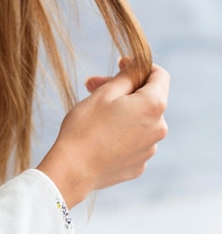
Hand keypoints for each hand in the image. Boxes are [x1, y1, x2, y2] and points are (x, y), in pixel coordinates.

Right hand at [37, 62, 169, 207]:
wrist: (74, 169)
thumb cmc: (86, 126)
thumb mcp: (104, 92)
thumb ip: (127, 76)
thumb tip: (138, 66)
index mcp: (153, 106)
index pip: (160, 75)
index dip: (140, 65)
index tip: (120, 64)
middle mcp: (159, 128)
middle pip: (146, 98)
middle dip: (122, 88)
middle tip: (91, 85)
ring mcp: (150, 149)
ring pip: (139, 119)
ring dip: (120, 109)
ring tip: (92, 111)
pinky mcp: (138, 164)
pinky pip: (133, 139)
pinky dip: (120, 131)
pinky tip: (98, 133)